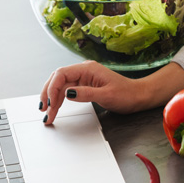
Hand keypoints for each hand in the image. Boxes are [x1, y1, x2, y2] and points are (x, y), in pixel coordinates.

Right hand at [39, 60, 183, 124]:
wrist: (139, 96)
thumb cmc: (127, 94)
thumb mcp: (106, 95)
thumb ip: (86, 93)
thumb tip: (67, 93)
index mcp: (88, 68)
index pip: (61, 73)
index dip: (52, 87)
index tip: (50, 103)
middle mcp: (84, 71)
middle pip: (57, 79)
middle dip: (48, 94)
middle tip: (44, 110)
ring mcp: (84, 78)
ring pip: (61, 86)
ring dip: (52, 99)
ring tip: (48, 114)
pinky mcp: (85, 86)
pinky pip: (67, 91)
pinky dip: (60, 100)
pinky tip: (56, 108)